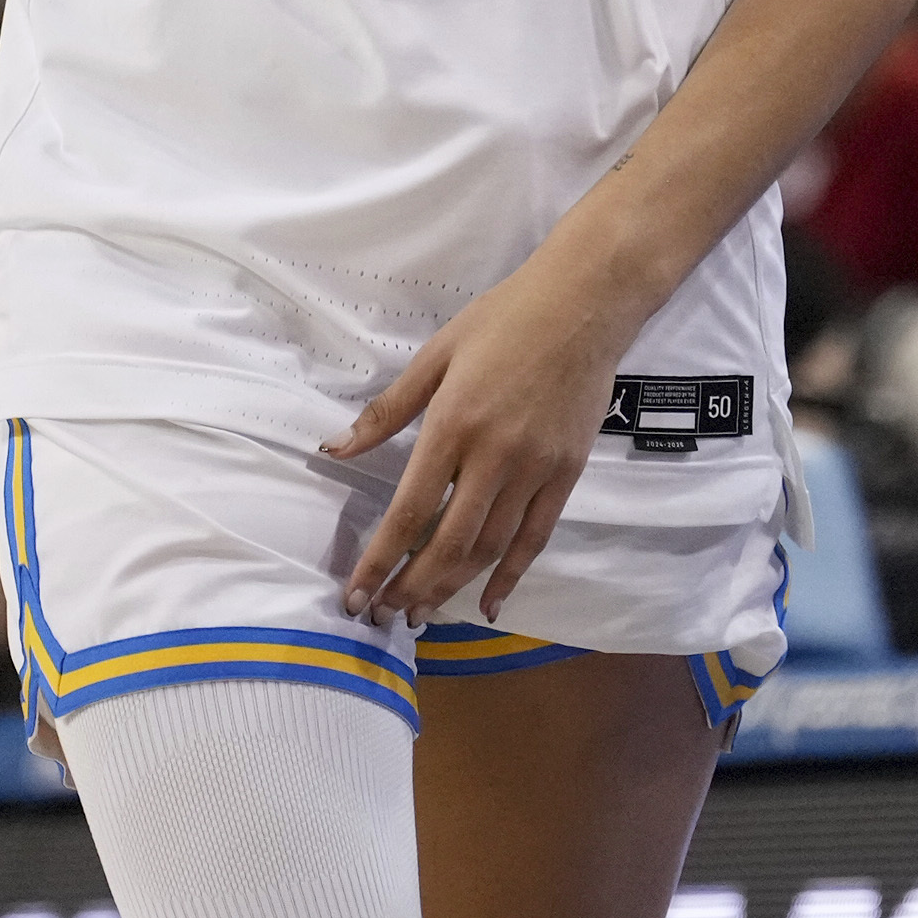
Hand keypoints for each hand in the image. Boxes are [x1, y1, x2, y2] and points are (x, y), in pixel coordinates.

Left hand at [323, 243, 648, 626]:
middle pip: (448, 542)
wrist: (584, 304)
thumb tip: (334, 448)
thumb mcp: (436, 354)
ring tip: (421, 610)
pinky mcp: (567, 474)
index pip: (409, 510)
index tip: (356, 594)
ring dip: (452, 586)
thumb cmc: (503, 320)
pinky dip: (510, 576)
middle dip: (411, 586)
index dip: (380, 560)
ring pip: (489, 547)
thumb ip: (387, 411)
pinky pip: (534, 538)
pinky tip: (489, 603)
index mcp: (453, 424)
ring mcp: (535, 469)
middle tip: (385, 614)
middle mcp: (494, 456)